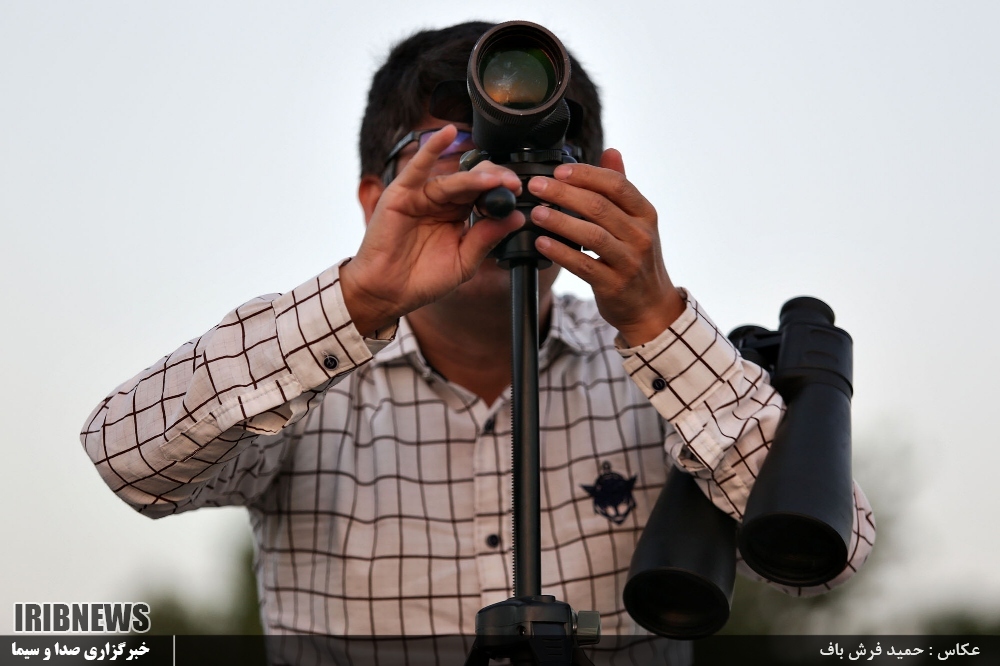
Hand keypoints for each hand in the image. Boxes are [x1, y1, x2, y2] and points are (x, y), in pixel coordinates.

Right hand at [341, 125, 523, 335]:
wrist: (388, 292)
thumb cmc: (423, 279)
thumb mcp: (463, 261)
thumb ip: (486, 239)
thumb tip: (516, 218)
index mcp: (459, 216)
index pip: (486, 195)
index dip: (503, 191)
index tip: (520, 193)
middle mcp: (443, 202)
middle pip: (474, 181)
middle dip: (496, 180)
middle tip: (513, 185)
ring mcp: (423, 195)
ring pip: (454, 179)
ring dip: (475, 177)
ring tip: (494, 180)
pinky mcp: (402, 193)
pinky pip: (418, 167)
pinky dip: (432, 147)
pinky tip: (447, 133)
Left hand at [527, 148, 684, 346]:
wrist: (650, 307)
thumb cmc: (637, 259)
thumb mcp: (637, 222)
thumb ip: (621, 188)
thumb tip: (611, 151)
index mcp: (645, 214)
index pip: (616, 185)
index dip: (586, 175)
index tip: (559, 170)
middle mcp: (641, 235)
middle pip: (599, 207)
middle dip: (563, 193)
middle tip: (536, 186)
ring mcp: (629, 261)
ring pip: (591, 235)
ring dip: (559, 221)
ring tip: (536, 212)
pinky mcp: (614, 285)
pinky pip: (584, 265)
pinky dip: (561, 252)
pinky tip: (541, 242)